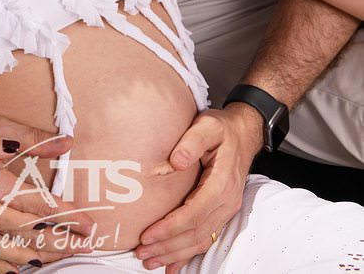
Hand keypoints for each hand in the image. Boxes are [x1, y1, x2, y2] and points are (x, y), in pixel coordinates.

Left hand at [135, 105, 262, 272]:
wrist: (242, 133)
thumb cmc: (222, 129)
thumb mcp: (207, 126)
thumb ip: (192, 141)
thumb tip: (177, 161)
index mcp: (222, 183)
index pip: (193, 213)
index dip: (170, 227)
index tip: (147, 234)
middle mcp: (227, 202)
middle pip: (196, 233)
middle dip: (168, 247)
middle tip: (142, 254)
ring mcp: (226, 210)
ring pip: (201, 240)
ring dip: (175, 254)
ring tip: (151, 261)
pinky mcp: (222, 212)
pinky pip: (206, 238)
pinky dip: (189, 254)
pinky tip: (173, 265)